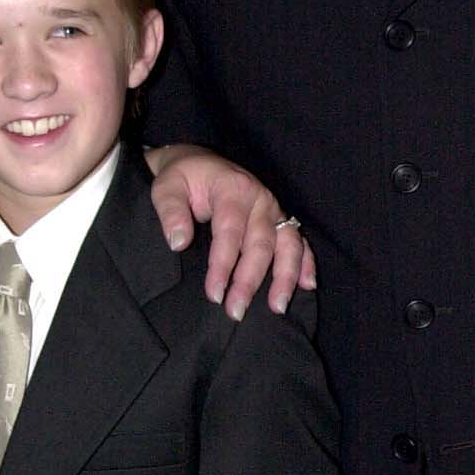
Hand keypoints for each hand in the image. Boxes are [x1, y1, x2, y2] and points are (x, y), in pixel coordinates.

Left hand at [145, 146, 314, 318]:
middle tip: (236, 311)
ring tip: (277, 307)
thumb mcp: (167, 187)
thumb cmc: (184, 179)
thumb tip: (179, 242)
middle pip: (260, 244)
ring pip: (288, 245)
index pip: (230, 231)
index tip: (214, 293)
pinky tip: (307, 285)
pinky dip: (306, 263)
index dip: (223, 265)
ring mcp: (274, 209)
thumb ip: (171, 212)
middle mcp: (260, 199)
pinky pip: (299, 242)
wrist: (200, 164)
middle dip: (250, 281)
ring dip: (285, 277)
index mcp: (233, 188)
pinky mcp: (281, 219)